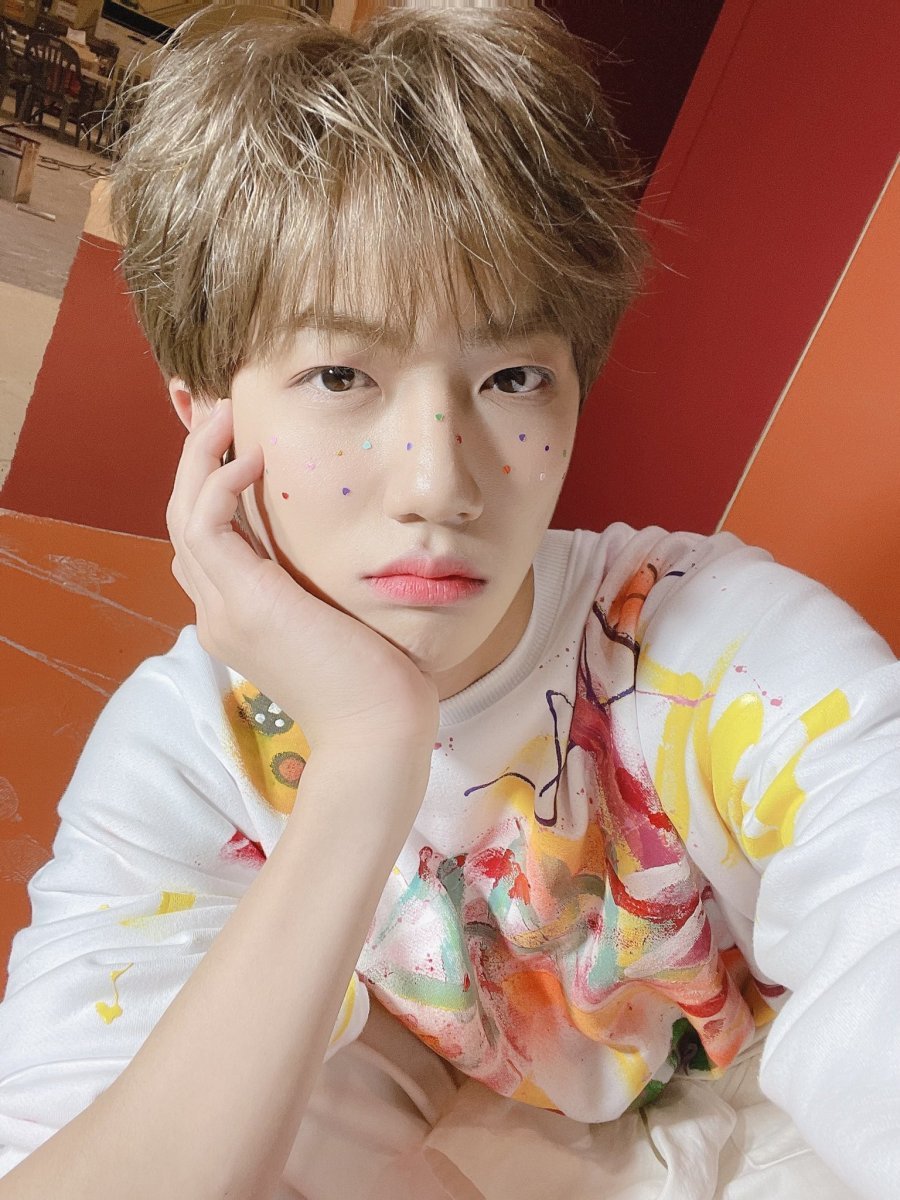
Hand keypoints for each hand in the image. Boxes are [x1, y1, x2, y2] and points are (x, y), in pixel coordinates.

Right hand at [166, 398, 439, 752]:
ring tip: (226, 413)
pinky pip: (206, 525)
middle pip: (182, 521)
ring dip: (198, 458)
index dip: (209, 488)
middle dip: (195, 461)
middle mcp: (218, 612)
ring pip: (182, 515)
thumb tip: (339, 544)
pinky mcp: (244, 601)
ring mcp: (224, 609)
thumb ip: (321, 583)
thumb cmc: (377, 682)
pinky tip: (251, 458)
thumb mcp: (340, 620)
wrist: (378, 732)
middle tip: (220, 411)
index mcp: (239, 618)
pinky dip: (218, 484)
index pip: (205, 543)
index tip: (237, 441)